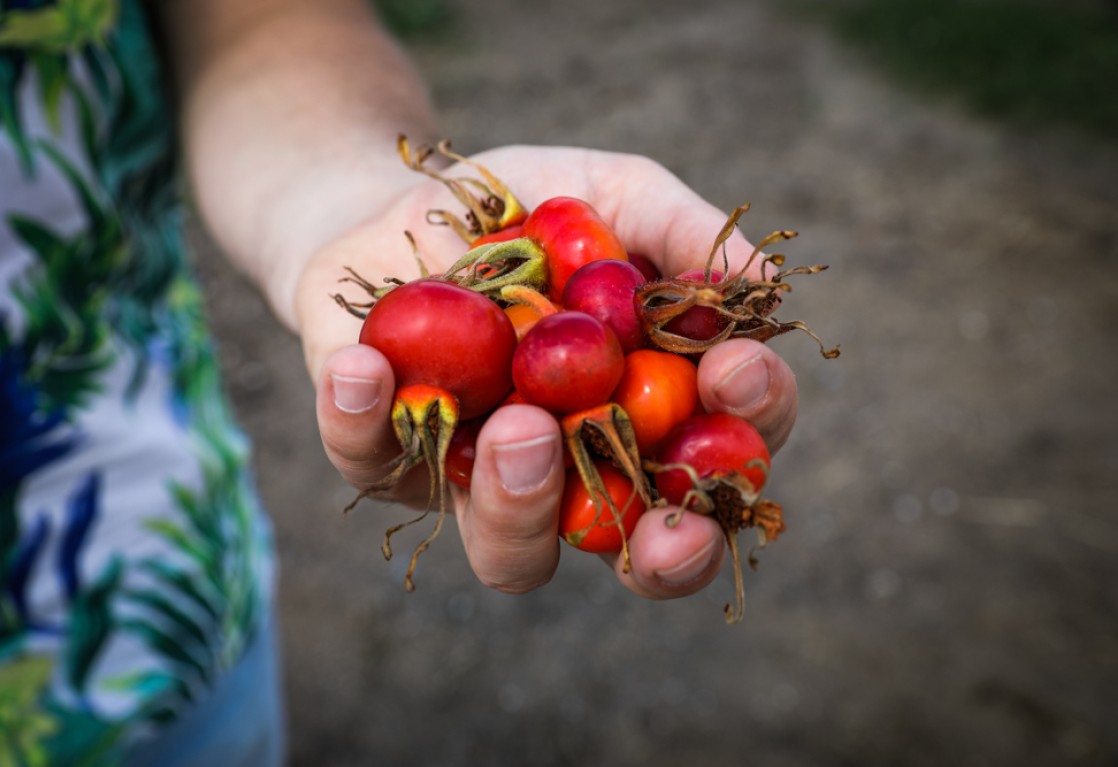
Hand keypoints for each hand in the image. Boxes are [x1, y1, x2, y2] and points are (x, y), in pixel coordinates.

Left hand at [295, 145, 798, 598]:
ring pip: (513, 553)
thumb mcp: (609, 192)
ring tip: (519, 425)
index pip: (721, 458)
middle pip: (637, 548)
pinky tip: (364, 366)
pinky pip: (375, 464)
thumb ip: (679, 231)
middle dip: (668, 554)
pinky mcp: (385, 458)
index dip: (747, 436)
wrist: (388, 204)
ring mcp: (478, 480)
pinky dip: (364, 421)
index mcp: (644, 414)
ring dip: (523, 504)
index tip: (736, 374)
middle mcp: (572, 469)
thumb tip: (758, 283)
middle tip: (666, 524)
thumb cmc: (519, 209)